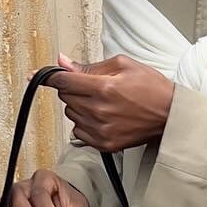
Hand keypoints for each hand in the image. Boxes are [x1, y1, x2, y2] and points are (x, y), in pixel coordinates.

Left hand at [47, 53, 173, 151]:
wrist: (170, 115)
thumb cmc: (151, 88)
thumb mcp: (123, 65)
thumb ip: (89, 66)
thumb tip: (63, 62)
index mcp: (104, 88)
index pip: (63, 81)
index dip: (49, 77)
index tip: (36, 76)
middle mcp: (100, 111)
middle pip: (65, 97)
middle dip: (74, 89)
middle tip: (94, 87)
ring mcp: (101, 130)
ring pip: (71, 114)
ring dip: (80, 106)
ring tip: (103, 103)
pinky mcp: (104, 144)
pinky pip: (78, 132)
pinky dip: (85, 123)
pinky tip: (103, 117)